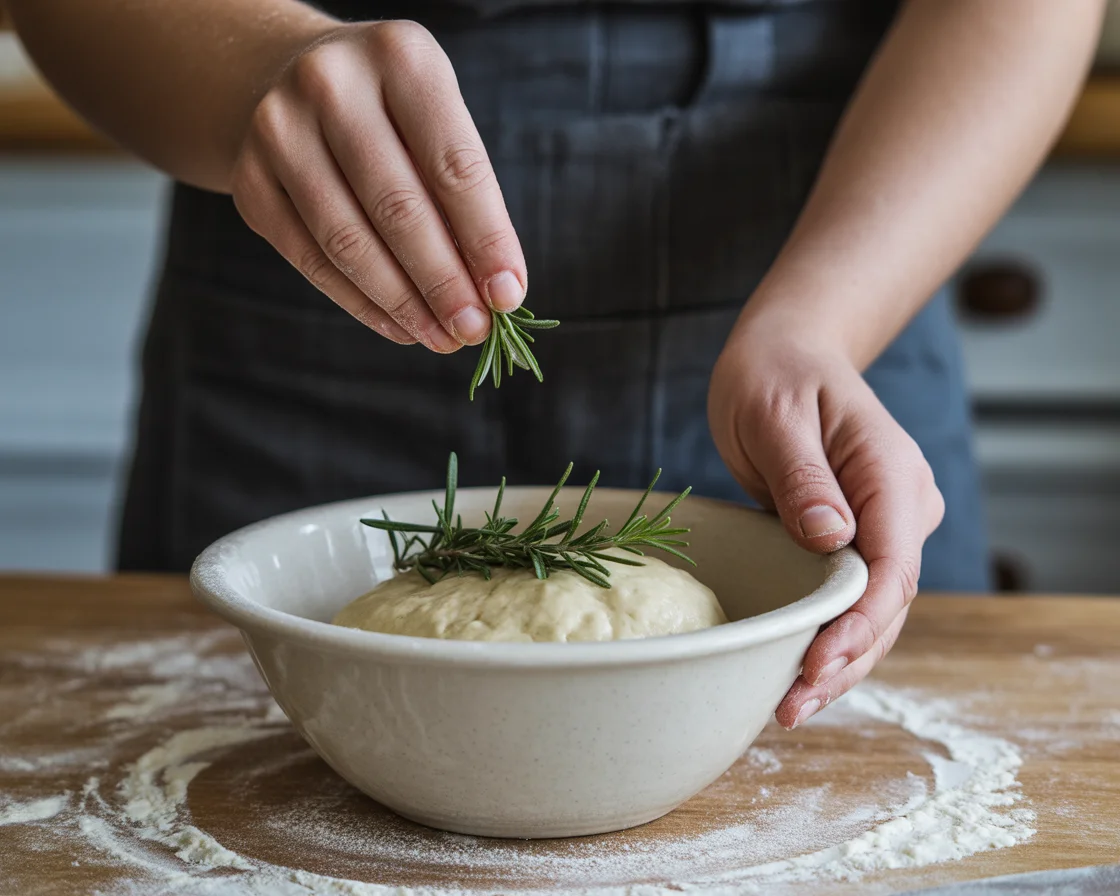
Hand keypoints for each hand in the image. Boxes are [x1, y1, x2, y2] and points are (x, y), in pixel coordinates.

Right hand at [230, 21, 525, 350]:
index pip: (454, 166)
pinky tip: (399, 326)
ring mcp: (279, 130)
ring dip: (403, 303)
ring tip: (441, 337)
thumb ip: (462, 195)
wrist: (281, 77)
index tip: (508, 295)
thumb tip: (493, 291)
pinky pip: (310, 260)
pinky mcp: (248, 180)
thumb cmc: (388, 113)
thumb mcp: (434, 121)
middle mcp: (331, 84)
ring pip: (348, 241)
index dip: (486, 239)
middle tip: (474, 330)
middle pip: (398, 207)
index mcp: (399, 58)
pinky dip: (361, 303)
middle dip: (444, 282)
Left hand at [707, 321, 944, 727]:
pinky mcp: (855, 538)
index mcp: (890, 475)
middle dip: (844, 660)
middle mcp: (900, 507)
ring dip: (837, 663)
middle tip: (790, 707)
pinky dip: (826, 637)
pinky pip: (849, 598)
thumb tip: (831, 540)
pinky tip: (794, 674)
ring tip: (787, 709)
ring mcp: (883, 525)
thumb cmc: (774, 374)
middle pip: (888, 604)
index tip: (817, 663)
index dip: (859, 625)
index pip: (892, 567)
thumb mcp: (775, 415)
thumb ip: (804, 477)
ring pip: (873, 612)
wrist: (784, 354)